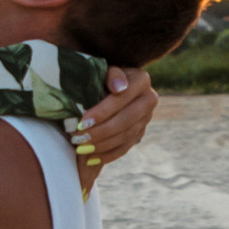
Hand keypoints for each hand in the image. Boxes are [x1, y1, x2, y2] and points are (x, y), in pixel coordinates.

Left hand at [74, 68, 157, 190]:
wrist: (107, 83)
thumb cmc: (99, 74)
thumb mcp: (102, 69)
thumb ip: (110, 75)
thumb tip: (119, 88)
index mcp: (141, 80)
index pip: (122, 99)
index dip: (103, 112)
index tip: (82, 122)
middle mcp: (149, 99)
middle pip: (126, 120)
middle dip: (101, 131)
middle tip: (79, 138)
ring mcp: (147, 117)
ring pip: (126, 136)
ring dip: (103, 145)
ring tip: (82, 148)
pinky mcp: (141, 131)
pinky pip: (126, 146)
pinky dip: (108, 154)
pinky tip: (92, 158)